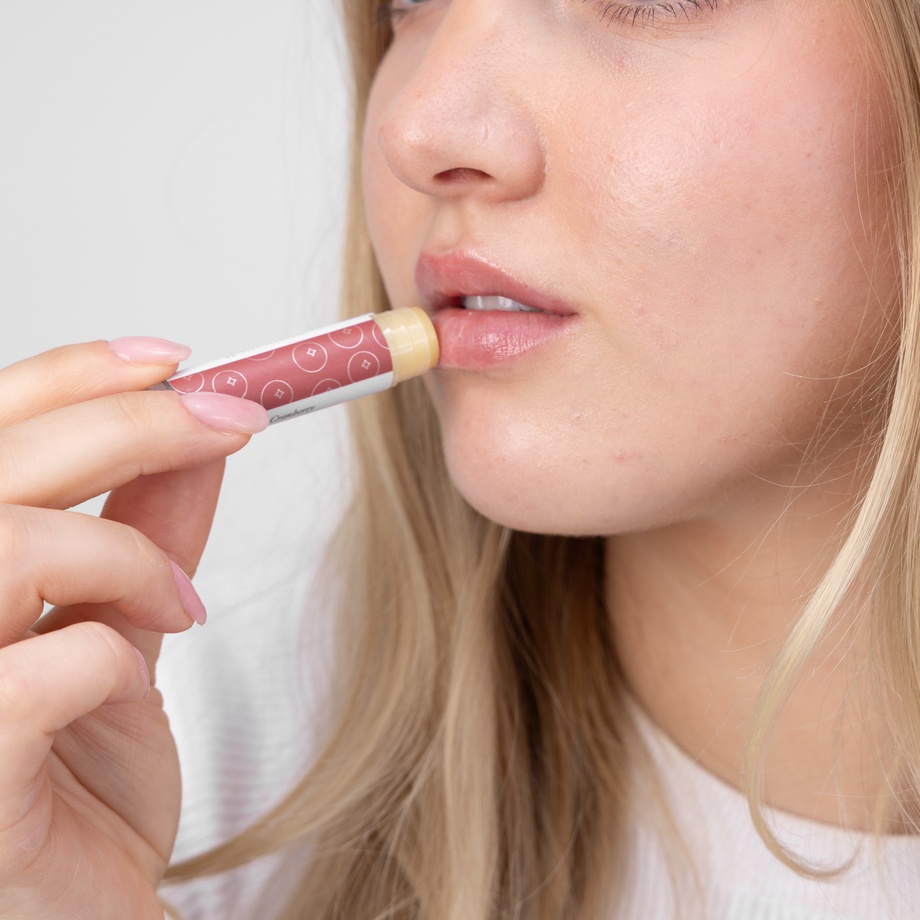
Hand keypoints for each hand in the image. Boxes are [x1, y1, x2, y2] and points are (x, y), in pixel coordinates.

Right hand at [0, 339, 267, 918]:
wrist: (81, 908)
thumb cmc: (77, 776)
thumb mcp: (122, 628)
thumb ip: (146, 531)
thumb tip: (199, 437)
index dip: (70, 376)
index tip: (176, 362)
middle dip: (129, 424)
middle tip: (232, 422)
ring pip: (1, 547)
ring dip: (118, 551)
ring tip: (177, 599)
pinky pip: (28, 677)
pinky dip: (107, 655)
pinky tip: (133, 673)